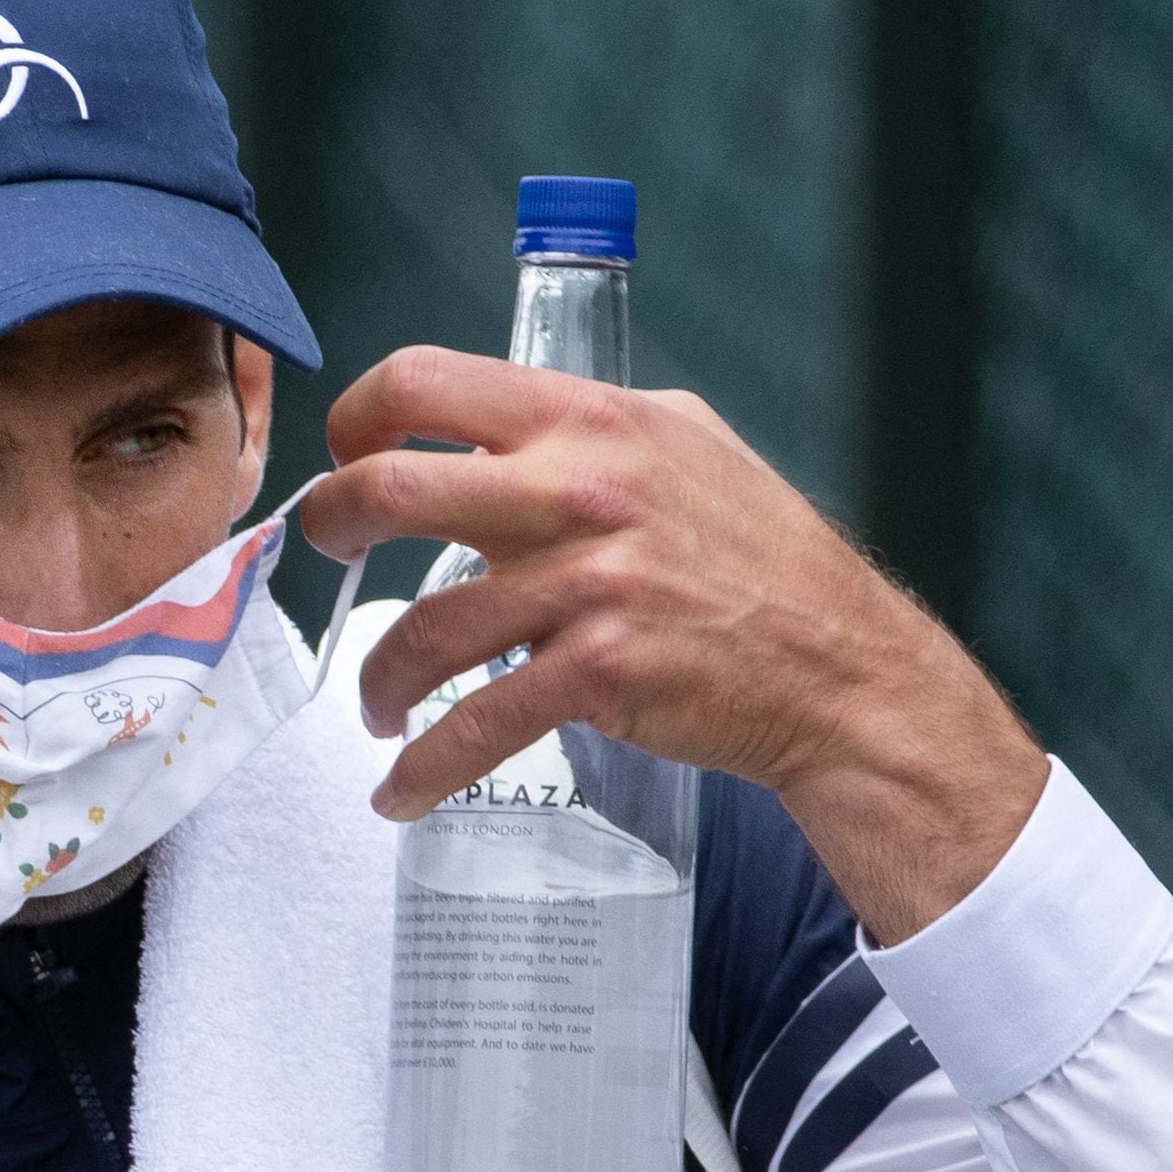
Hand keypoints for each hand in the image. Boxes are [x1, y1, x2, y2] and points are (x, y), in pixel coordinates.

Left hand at [302, 349, 1044, 942]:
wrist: (842, 670)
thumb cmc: (764, 557)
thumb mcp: (688, 442)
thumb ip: (592, 425)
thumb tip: (506, 421)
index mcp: (590, 418)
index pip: (422, 381)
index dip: (354, 418)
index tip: (344, 457)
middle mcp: (580, 490)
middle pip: (387, 490)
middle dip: (330, 529)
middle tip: (332, 558)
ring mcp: (588, 585)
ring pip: (422, 630)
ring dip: (378, 679)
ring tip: (380, 705)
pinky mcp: (598, 674)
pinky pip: (475, 725)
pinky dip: (422, 769)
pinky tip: (402, 790)